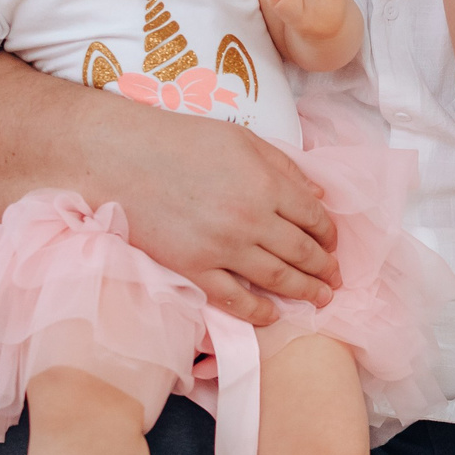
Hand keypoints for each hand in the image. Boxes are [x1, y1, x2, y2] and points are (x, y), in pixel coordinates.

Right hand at [104, 96, 339, 320]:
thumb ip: (284, 167)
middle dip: (325, 269)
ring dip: (305, 292)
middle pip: (302, 252)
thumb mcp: (242, 139)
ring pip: (277, 279)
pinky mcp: (193, 268)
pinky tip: (273, 315)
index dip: (330, 235)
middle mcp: (251, 219)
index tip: (333, 244)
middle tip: (336, 280)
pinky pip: (234, 299)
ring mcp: (222, 247)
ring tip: (320, 300)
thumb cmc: (180, 140)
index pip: (314, 218)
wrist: (119, 157)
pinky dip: (258, 312)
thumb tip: (318, 195)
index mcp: (267, 184)